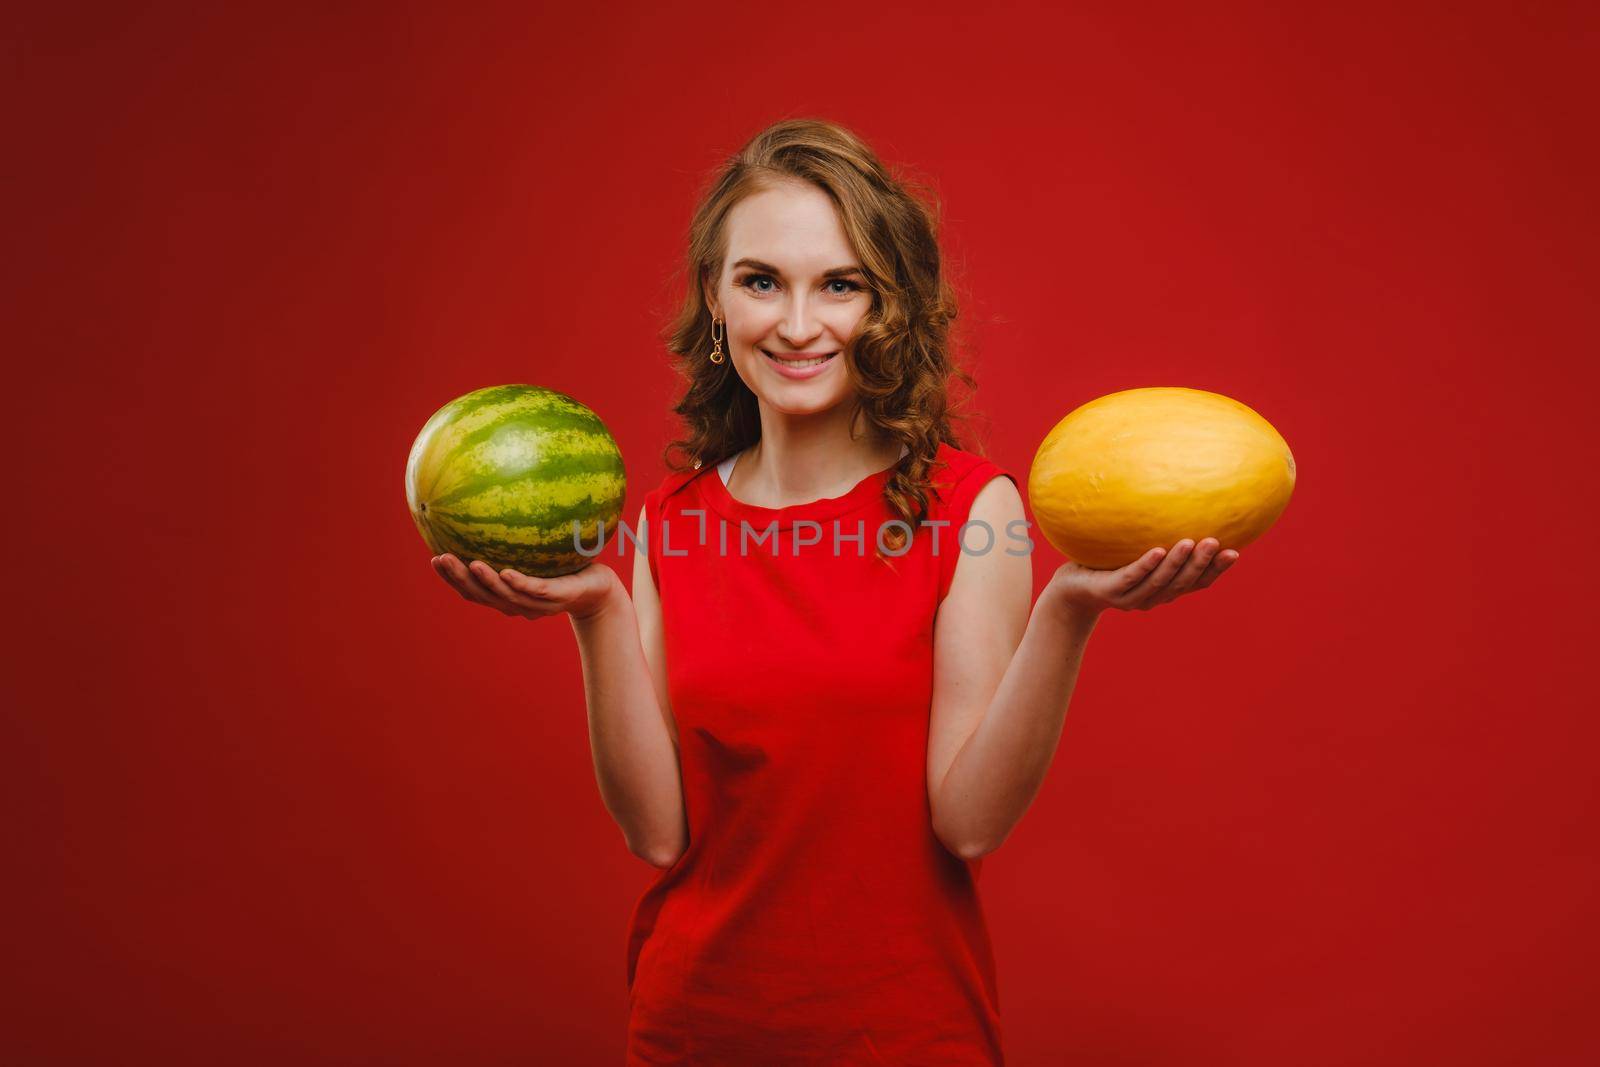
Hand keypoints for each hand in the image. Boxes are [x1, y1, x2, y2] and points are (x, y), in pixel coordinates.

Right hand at [431, 554, 622, 621]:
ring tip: (468, 564)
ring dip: (485, 582)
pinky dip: (519, 584)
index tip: (433, 558)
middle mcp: (518, 603)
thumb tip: (497, 496)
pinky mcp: (558, 598)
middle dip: (459, 578)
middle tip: (440, 559)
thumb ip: (518, 535)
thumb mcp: (541, 548)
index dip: (452, 577)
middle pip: (482, 595)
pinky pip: (536, 591)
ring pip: (505, 596)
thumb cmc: (567, 568)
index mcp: (508, 593)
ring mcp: (538, 603)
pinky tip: (506, 572)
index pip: (473, 588)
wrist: (601, 589)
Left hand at [1047, 538, 1238, 616]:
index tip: (1235, 552)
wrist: (1069, 590)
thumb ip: (1156, 535)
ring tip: (1193, 542)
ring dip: (1178, 563)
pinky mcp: (1109, 592)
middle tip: (1217, 542)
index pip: (1196, 583)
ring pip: (1160, 581)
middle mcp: (1152, 597)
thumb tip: (1178, 495)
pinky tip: (1157, 550)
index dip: (1216, 571)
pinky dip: (1146, 565)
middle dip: (1202, 564)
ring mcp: (1131, 596)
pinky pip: (1130, 577)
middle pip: (1182, 583)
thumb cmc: (1106, 565)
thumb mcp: (1134, 549)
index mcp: (1163, 589)